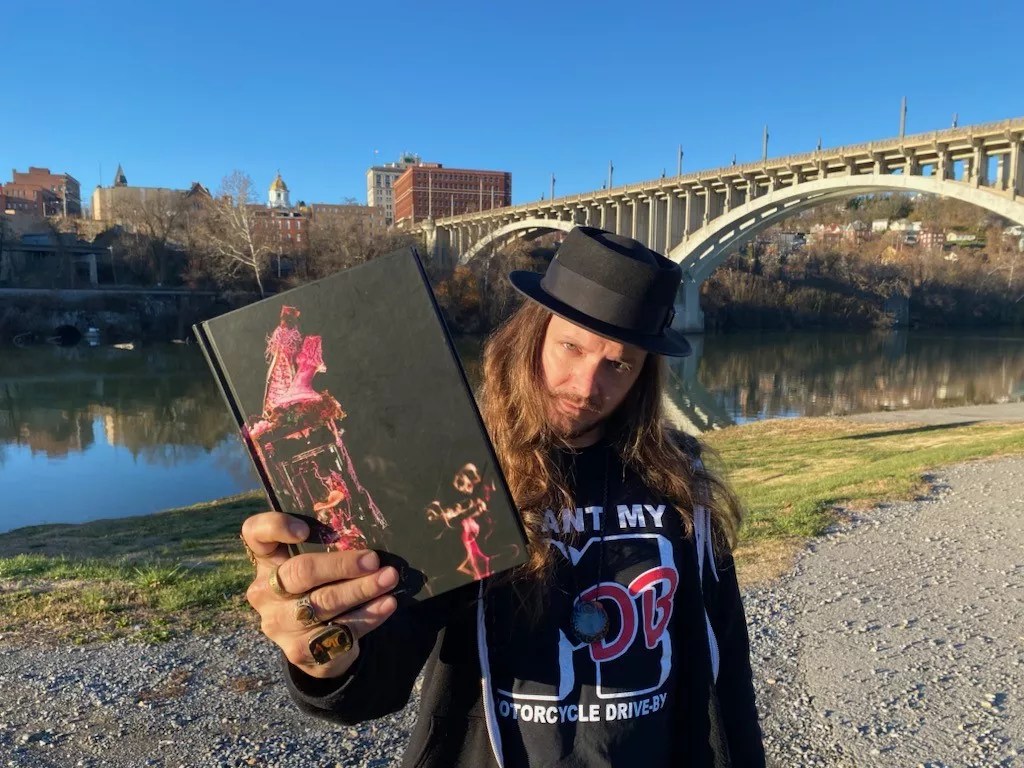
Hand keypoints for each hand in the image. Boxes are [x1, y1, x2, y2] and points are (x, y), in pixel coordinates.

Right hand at [241, 511, 398, 678]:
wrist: (318, 644)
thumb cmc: (319, 589)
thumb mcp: (316, 566)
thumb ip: (328, 548)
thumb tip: (366, 534)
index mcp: (266, 561)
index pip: (255, 534)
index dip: (276, 527)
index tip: (304, 530)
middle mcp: (264, 592)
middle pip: (299, 572)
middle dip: (341, 565)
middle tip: (373, 560)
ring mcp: (278, 624)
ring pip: (322, 603)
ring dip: (361, 589)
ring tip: (388, 578)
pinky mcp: (299, 650)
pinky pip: (338, 630)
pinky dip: (368, 616)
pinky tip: (386, 604)